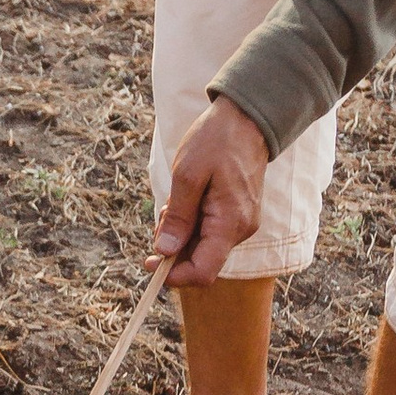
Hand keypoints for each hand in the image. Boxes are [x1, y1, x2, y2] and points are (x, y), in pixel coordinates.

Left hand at [154, 97, 268, 285]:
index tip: (149, 262)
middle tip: (163, 212)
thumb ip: (178, 217)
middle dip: (174, 248)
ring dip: (181, 232)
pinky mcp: (237, 215)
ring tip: (175, 199)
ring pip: (203, 246)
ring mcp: (241, 223)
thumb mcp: (188, 175)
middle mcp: (241, 230)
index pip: (203, 272)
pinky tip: (187, 199)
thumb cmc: (217, 141)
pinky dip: (192, 223)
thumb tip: (165, 252)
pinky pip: (210, 231)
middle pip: (201, 261)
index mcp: (230, 223)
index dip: (174, 276)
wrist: (246, 119)